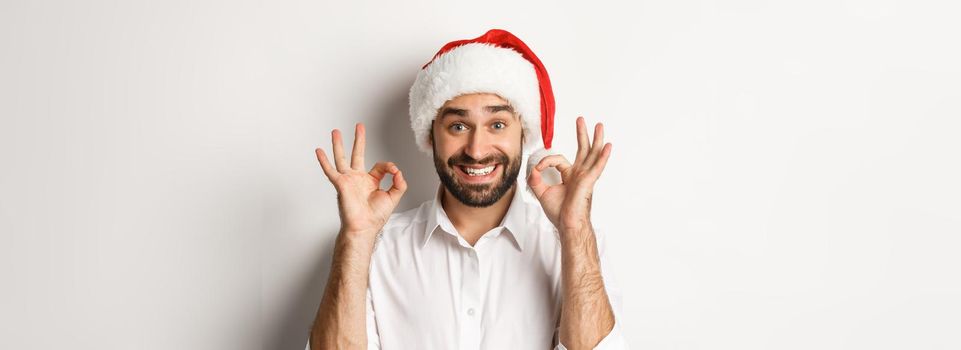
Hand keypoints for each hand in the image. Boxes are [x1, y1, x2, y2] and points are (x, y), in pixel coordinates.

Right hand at [315, 123, 406, 240]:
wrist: (364, 227)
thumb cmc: (375, 216)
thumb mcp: (393, 197)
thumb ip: (399, 183)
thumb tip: (398, 171)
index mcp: (370, 181)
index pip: (380, 166)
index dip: (389, 167)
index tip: (394, 171)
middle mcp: (358, 179)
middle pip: (358, 154)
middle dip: (359, 140)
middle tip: (359, 126)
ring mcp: (348, 180)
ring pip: (342, 158)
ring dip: (338, 144)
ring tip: (336, 131)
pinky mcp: (340, 184)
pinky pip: (330, 171)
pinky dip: (324, 161)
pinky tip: (319, 151)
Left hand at [527, 117, 611, 233]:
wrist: (568, 225)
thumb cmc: (560, 213)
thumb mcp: (542, 193)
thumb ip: (536, 180)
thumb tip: (533, 170)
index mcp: (570, 176)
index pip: (558, 160)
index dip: (545, 161)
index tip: (537, 169)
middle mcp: (579, 174)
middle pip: (583, 150)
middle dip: (582, 134)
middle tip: (581, 119)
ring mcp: (585, 177)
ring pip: (592, 154)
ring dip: (596, 139)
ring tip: (599, 125)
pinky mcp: (588, 182)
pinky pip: (597, 167)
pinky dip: (603, 156)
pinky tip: (608, 146)